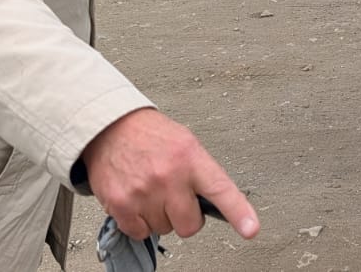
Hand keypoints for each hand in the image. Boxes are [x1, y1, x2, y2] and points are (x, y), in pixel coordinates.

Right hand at [82, 108, 259, 240]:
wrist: (109, 128)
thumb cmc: (150, 135)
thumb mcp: (185, 143)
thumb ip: (201, 173)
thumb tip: (216, 204)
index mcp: (190, 158)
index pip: (220, 190)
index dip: (239, 213)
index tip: (251, 229)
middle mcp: (169, 176)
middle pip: (190, 225)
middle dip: (185, 217)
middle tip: (175, 198)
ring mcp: (144, 192)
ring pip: (164, 230)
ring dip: (159, 217)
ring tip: (151, 191)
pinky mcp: (121, 205)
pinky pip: (140, 233)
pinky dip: (138, 222)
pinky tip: (136, 200)